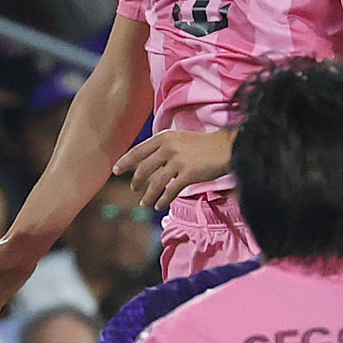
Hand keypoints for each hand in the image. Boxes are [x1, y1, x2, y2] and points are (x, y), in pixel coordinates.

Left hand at [114, 128, 235, 211]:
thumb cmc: (206, 145)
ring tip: (144, 203)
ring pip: (155, 183)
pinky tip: (159, 205)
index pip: (139, 150)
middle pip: (144, 168)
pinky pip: (170, 190)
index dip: (125, 162)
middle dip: (136, 181)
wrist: (227, 148)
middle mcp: (168, 148)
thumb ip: (165, 147)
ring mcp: (178, 161)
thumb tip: (151, 161)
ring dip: (148, 195)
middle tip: (134, 189)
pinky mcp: (188, 174)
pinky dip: (163, 200)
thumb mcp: (182, 139)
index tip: (116, 170)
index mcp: (165, 137)